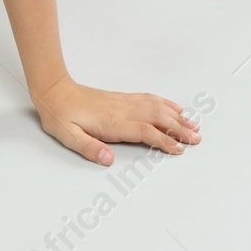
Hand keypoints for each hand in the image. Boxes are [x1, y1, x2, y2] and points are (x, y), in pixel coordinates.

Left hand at [30, 75, 201, 165]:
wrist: (53, 90)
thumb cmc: (59, 115)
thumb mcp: (68, 136)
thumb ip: (89, 148)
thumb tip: (108, 160)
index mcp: (111, 122)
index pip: (144, 131)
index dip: (163, 140)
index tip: (179, 149)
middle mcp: (122, 110)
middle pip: (157, 117)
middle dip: (179, 128)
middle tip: (198, 139)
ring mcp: (123, 102)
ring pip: (156, 107)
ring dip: (177, 116)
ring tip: (194, 125)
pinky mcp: (121, 98)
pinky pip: (147, 98)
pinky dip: (164, 102)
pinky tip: (174, 107)